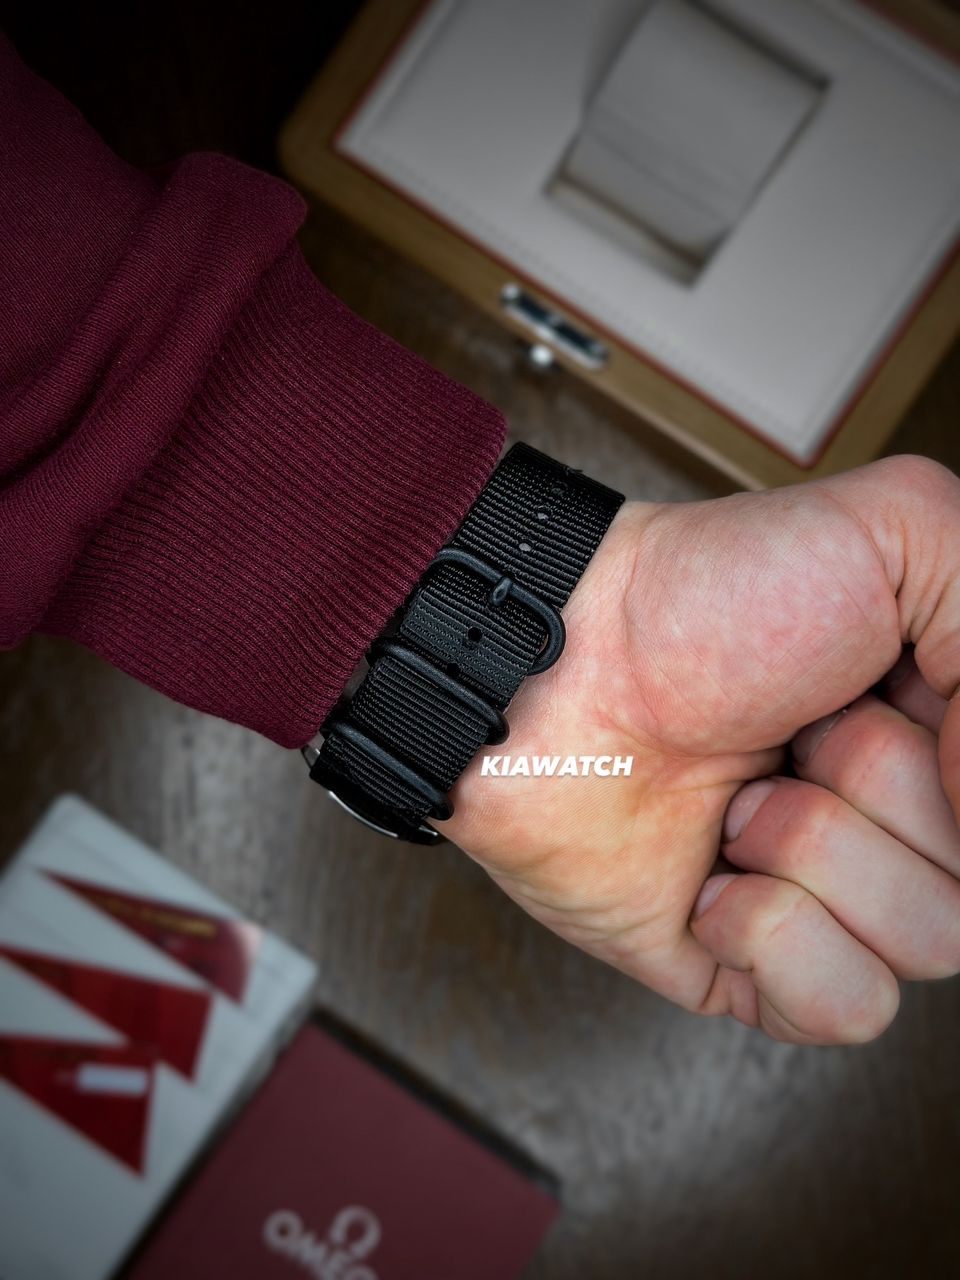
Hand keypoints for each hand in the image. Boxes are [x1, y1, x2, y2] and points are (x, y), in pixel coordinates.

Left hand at [437, 455, 959, 1043]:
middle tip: (794, 730)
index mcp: (933, 729)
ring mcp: (822, 896)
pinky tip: (713, 879)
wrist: (560, 666)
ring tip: (737, 797)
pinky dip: (775, 939)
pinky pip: (845, 1008)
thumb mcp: (900, 532)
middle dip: (879, 786)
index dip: (949, 757)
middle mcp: (890, 818)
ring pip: (928, 943)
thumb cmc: (703, 595)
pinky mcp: (749, 966)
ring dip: (816, 850)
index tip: (894, 696)